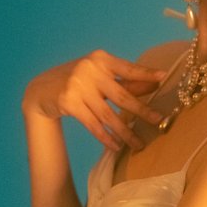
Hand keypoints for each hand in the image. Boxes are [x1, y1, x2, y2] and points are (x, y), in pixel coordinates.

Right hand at [22, 49, 166, 149]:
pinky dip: (106, 137)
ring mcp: (78, 86)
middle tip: (159, 120)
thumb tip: (155, 83)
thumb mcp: (99, 75)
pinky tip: (117, 146)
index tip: (164, 77)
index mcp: (101, 59)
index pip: (128, 68)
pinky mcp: (69, 103)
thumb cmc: (78, 80)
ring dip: (125, 132)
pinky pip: (93, 125)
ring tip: (139, 144)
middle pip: (122, 95)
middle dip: (142, 110)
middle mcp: (90, 70)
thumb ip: (124, 80)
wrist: (41, 89)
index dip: (146, 73)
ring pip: (108, 115)